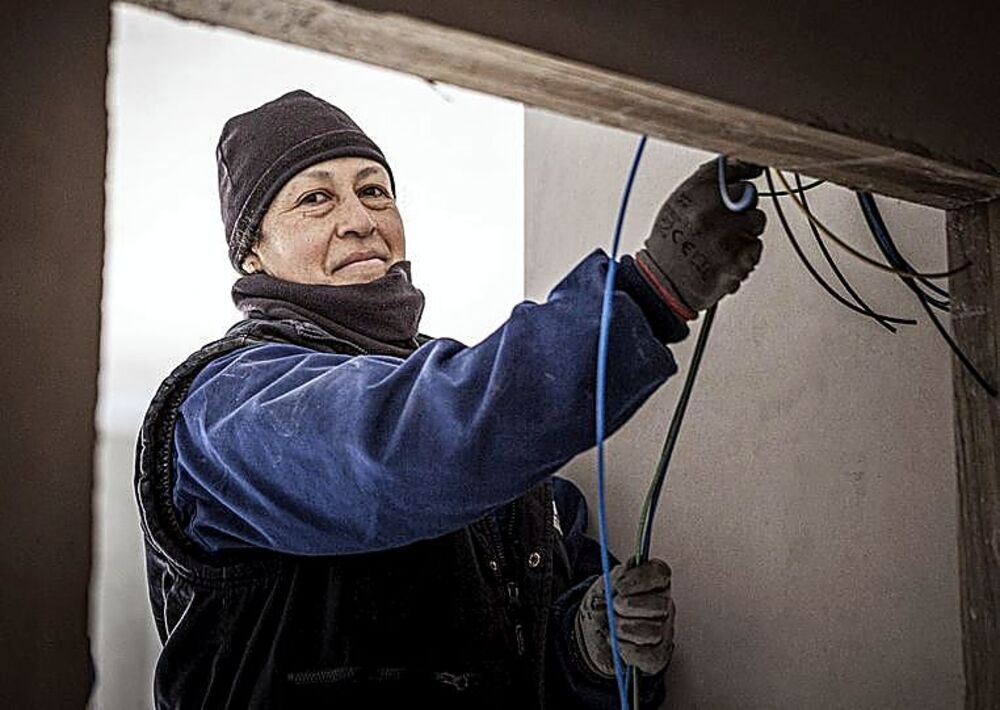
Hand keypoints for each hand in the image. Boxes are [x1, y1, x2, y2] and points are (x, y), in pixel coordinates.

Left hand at [574, 559, 674, 676]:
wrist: (592, 633)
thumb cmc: (602, 606)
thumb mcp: (604, 585)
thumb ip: (616, 576)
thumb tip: (627, 570)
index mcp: (652, 582)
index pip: (659, 573)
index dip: (639, 578)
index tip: (619, 586)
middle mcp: (663, 604)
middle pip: (660, 604)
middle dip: (630, 606)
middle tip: (614, 607)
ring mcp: (664, 631)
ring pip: (654, 631)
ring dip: (625, 629)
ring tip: (613, 626)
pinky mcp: (658, 655)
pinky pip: (649, 654)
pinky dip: (627, 649)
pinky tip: (618, 642)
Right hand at [636, 158, 765, 316]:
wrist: (663, 283)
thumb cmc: (670, 242)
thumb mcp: (680, 201)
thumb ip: (709, 179)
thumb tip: (742, 161)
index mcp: (695, 194)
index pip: (734, 168)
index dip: (743, 172)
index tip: (752, 171)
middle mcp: (710, 213)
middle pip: (749, 194)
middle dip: (741, 205)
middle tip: (722, 220)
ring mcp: (727, 237)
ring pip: (757, 220)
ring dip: (745, 229)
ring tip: (722, 240)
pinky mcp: (740, 260)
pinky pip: (756, 246)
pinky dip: (745, 252)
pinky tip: (725, 255)